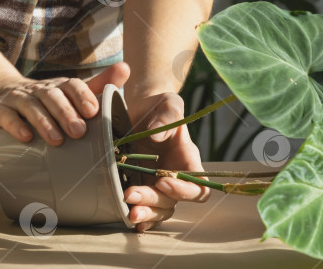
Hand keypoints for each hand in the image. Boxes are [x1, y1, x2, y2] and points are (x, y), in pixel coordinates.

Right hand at [0, 62, 130, 144]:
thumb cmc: (42, 100)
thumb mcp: (67, 92)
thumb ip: (97, 85)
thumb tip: (126, 67)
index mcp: (56, 86)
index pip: (71, 85)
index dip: (82, 96)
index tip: (93, 111)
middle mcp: (37, 90)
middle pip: (52, 96)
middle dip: (66, 113)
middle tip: (79, 132)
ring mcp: (16, 99)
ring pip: (30, 107)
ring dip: (44, 122)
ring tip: (57, 140)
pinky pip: (6, 117)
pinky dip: (16, 126)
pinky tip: (26, 137)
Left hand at [122, 92, 209, 231]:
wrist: (140, 108)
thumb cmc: (159, 106)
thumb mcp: (168, 103)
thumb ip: (167, 117)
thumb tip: (156, 134)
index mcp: (187, 160)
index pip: (198, 185)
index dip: (183, 190)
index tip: (162, 181)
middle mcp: (174, 176)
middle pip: (172, 202)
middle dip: (153, 202)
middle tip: (130, 195)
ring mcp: (156, 183)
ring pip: (159, 209)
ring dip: (145, 214)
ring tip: (128, 214)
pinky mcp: (138, 183)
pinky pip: (143, 206)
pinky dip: (138, 216)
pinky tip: (125, 219)